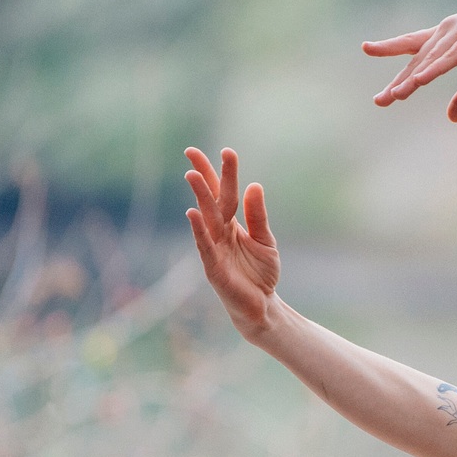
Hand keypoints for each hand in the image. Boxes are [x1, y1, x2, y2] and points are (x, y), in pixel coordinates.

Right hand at [184, 147, 279, 336]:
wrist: (261, 305)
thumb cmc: (261, 273)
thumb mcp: (265, 240)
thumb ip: (258, 216)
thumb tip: (254, 185)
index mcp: (232, 224)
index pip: (226, 193)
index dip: (222, 172)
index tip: (224, 150)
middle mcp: (219, 232)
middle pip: (212, 199)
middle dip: (203, 176)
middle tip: (191, 151)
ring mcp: (213, 248)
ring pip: (206, 218)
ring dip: (199, 197)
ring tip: (191, 175)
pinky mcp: (213, 267)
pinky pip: (204, 245)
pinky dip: (198, 229)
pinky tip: (192, 213)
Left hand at [362, 0, 456, 120]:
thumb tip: (450, 118)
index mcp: (446, 38)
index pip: (413, 50)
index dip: (394, 62)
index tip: (377, 78)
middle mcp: (446, 31)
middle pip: (417, 60)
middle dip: (399, 81)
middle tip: (380, 101)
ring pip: (431, 59)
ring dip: (413, 78)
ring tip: (396, 95)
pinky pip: (451, 56)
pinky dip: (435, 67)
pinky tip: (421, 79)